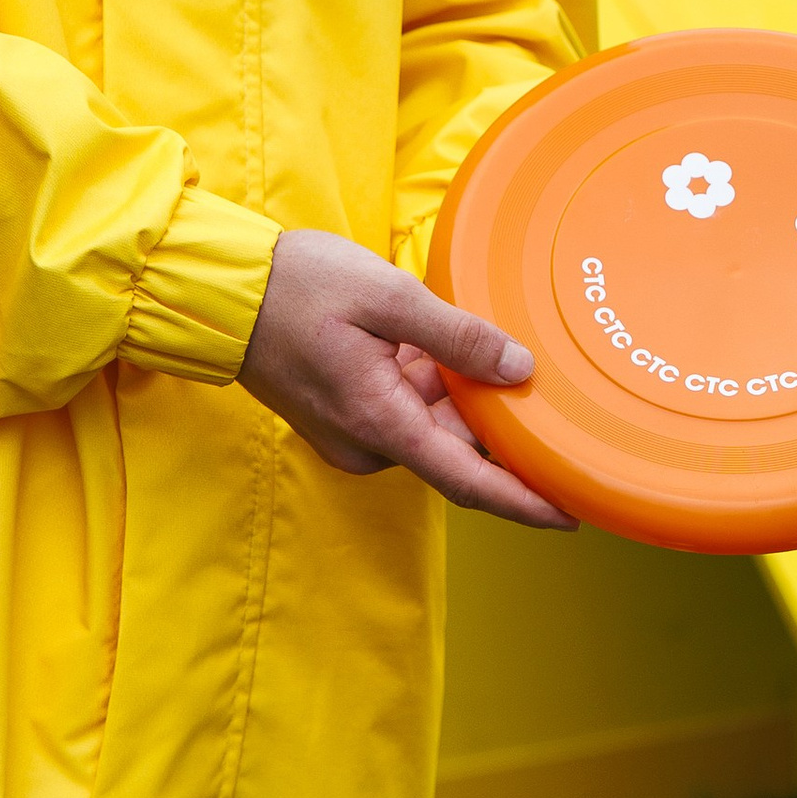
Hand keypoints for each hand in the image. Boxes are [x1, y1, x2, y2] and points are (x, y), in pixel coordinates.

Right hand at [240, 227, 576, 528]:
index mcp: (381, 422)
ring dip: (461, 392)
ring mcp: (353, 433)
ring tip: (483, 340)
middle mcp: (368, 443)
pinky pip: (405, 409)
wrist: (224, 290)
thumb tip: (520, 369)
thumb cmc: (300, 286)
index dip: (524, 501)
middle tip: (542, 379)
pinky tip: (440, 342)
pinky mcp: (345, 416)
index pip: (468, 481)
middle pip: (456, 445)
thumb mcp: (389, 296)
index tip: (572, 512)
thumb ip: (458, 337)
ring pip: (432, 423)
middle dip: (497, 419)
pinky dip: (431, 383)